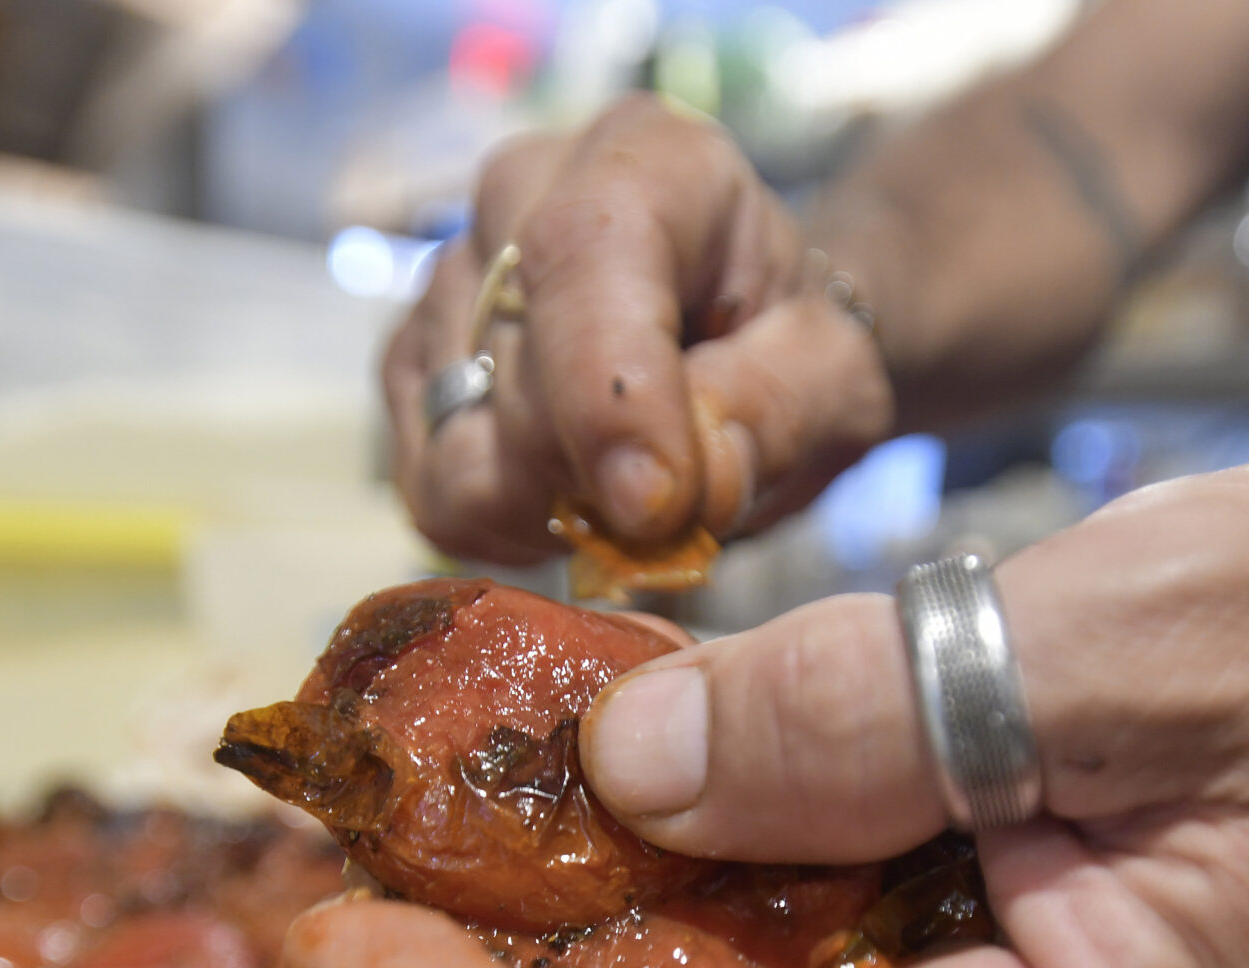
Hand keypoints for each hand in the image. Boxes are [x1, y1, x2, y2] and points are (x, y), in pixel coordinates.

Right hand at [383, 95, 894, 564]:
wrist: (748, 340)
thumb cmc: (795, 348)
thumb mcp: (838, 377)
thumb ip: (774, 413)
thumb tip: (665, 495)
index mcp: (646, 161)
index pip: (585, 257)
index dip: (608, 398)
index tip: (657, 505)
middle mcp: (518, 195)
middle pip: (518, 384)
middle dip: (604, 480)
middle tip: (684, 495)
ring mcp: (447, 281)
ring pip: (459, 456)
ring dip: (553, 511)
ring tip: (627, 490)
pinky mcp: (410, 367)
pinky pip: (431, 492)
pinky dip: (508, 525)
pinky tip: (572, 495)